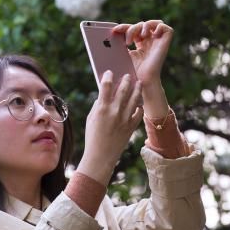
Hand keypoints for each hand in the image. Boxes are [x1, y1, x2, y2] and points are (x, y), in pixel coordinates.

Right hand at [78, 71, 143, 185]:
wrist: (101, 156)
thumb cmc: (92, 137)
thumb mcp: (91, 119)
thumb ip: (98, 105)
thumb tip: (104, 95)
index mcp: (102, 108)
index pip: (106, 86)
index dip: (108, 76)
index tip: (110, 72)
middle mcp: (114, 112)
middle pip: (123, 89)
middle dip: (126, 80)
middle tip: (128, 75)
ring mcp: (125, 119)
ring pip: (134, 99)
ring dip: (137, 89)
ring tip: (138, 83)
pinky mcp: (131, 127)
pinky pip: (138, 113)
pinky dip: (139, 107)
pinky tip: (138, 103)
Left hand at [111, 20, 172, 88]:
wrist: (141, 80)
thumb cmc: (132, 71)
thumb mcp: (123, 54)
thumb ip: (119, 45)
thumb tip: (110, 36)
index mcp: (141, 44)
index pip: (134, 29)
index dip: (125, 27)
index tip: (115, 30)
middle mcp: (150, 42)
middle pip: (142, 25)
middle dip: (132, 28)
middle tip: (127, 41)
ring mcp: (158, 42)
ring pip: (154, 23)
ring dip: (144, 26)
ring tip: (140, 36)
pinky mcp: (165, 44)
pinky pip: (166, 29)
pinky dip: (159, 27)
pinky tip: (152, 35)